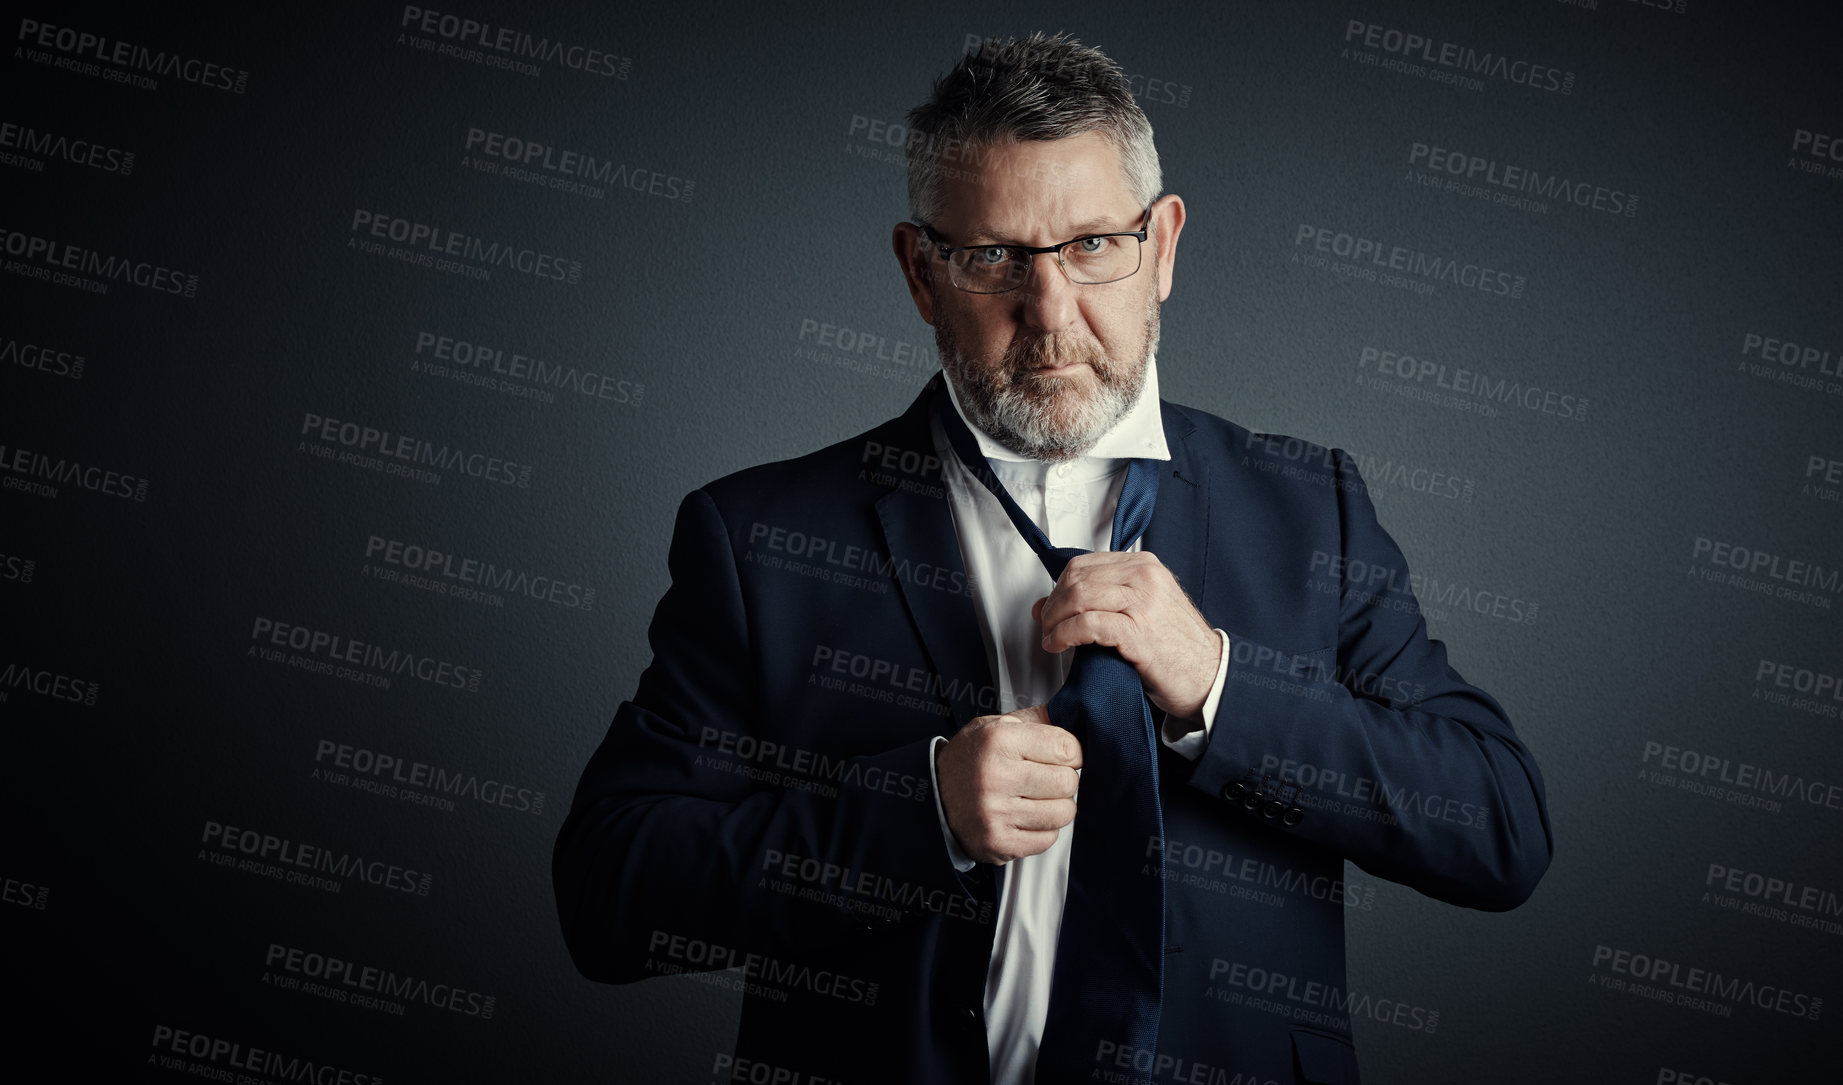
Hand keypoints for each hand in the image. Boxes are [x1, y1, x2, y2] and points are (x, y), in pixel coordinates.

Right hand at [934, 704, 1081, 864]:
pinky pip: (1048, 839)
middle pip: (1068, 782)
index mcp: (998, 739)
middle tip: (1044, 779)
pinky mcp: (998, 842)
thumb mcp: (996, 725)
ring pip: (1063, 813)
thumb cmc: (970, 759)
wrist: (933, 795)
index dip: (1071, 753)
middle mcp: (995, 776)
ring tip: (1034, 798)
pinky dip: (1042, 830)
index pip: (1067, 748)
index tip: (1060, 756)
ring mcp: (996, 812)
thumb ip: (1037, 721)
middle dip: (1062, 780)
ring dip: (1055, 807)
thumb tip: (1075, 715)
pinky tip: (1023, 817)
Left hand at [1031, 551, 1220, 721]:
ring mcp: (1142, 603)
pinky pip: (1087, 624)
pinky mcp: (1138, 632)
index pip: (1083, 564)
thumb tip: (1047, 604)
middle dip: (1053, 604)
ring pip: (1078, 596)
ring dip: (1054, 620)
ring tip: (1050, 638)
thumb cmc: (1178, 649)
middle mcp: (1144, 577)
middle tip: (1047, 626)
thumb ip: (1103, 600)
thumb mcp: (1143, 611)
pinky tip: (1059, 645)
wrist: (1211, 677)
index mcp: (1145, 566)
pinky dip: (1064, 634)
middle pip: (1076, 578)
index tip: (1050, 608)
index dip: (1058, 587)